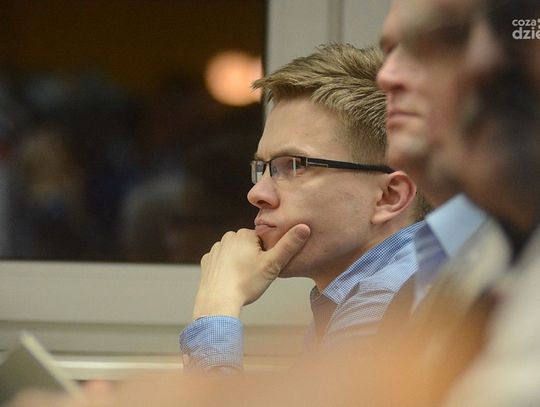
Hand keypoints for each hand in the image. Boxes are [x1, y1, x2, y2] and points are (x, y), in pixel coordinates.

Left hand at [192, 224, 310, 318]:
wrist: (218, 301)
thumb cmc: (246, 283)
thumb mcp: (273, 264)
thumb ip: (289, 245)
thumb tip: (304, 227)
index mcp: (244, 234)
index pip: (262, 240)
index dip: (266, 255)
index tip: (264, 268)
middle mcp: (228, 237)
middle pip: (248, 245)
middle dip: (253, 257)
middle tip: (255, 274)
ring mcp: (215, 249)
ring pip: (235, 253)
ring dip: (239, 262)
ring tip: (243, 279)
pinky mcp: (207, 261)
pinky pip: (221, 262)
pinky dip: (226, 269)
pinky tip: (230, 280)